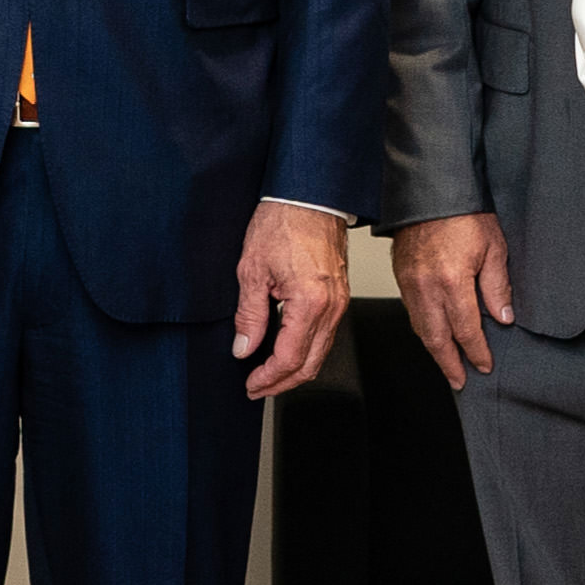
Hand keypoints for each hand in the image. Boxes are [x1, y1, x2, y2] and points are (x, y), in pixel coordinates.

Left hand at [236, 202, 353, 399]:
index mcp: (310, 302)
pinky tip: (286, 350)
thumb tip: (244, 348)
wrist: (310, 195)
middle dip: (282, 383)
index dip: (267, 378)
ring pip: (321, 352)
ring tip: (268, 374)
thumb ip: (249, 315)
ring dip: (295, 369)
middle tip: (257, 388)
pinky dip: (306, 350)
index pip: (289, 357)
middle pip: (311, 364)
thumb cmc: (283, 222)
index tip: (250, 384)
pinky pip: (325, 334)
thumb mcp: (252, 270)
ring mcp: (339, 302)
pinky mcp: (339, 295)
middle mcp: (331, 306)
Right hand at [392, 210, 514, 388]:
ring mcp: (410, 283)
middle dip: (450, 363)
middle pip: (437, 339)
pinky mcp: (401, 277)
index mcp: (452, 281)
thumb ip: (497, 286)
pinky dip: (423, 330)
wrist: (430, 190)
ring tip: (448, 364)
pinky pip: (411, 313)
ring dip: (435, 350)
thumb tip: (502, 318)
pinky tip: (433, 335)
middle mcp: (426, 287)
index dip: (477, 352)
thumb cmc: (463, 213)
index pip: (466, 330)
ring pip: (421, 329)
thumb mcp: (493, 247)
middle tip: (460, 381)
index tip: (484, 365)